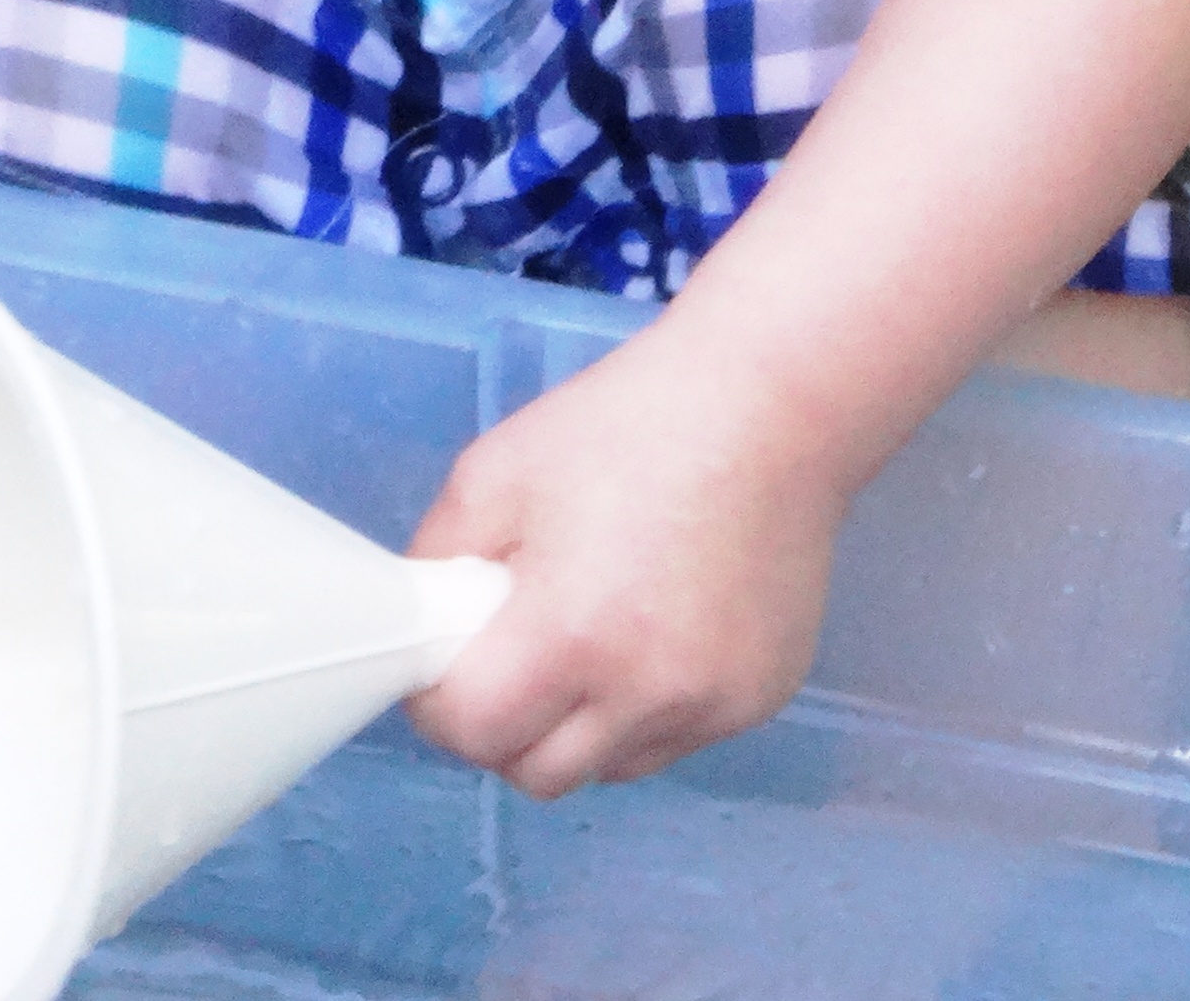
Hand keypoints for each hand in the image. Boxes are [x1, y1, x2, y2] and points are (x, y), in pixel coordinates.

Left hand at [400, 324, 854, 797]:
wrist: (766, 413)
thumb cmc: (621, 431)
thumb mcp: (493, 476)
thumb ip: (440, 563)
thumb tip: (423, 627)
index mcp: (571, 636)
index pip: (477, 734)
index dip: (440, 709)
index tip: (437, 672)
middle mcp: (648, 693)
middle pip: (541, 776)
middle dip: (501, 735)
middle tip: (497, 670)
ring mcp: (715, 706)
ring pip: (612, 768)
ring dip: (575, 732)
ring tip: (578, 650)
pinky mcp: (762, 700)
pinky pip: (675, 741)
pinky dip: (642, 714)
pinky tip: (645, 639)